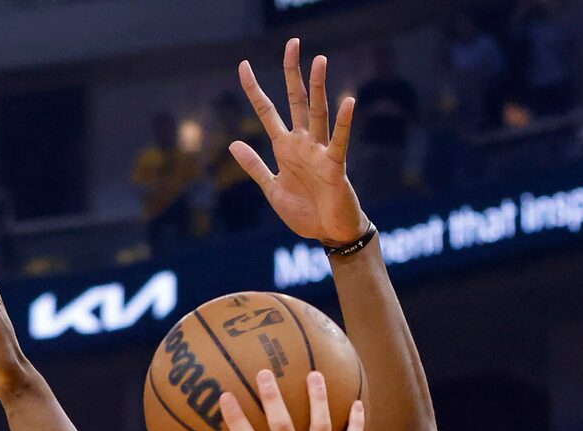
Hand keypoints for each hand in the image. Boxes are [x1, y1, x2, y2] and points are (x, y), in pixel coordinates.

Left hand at [235, 39, 365, 247]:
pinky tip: (348, 101)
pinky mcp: (335, 165)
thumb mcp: (272, 190)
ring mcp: (319, 151)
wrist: (328, 234)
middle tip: (292, 44)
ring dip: (318, 88)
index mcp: (284, 148)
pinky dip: (345, 122)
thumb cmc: (304, 212)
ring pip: (318, 113)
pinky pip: (340, 140)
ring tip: (319, 61)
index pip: (266, 111)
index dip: (254, 89)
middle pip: (296, 101)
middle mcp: (302, 143)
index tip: (243, 65)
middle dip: (292, 74)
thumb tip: (234, 143)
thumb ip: (254, 166)